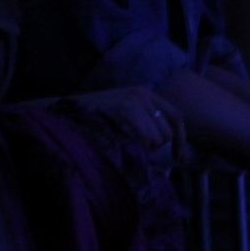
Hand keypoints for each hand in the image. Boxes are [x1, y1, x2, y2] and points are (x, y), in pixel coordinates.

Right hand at [66, 86, 186, 157]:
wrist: (69, 111)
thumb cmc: (95, 118)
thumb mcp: (124, 113)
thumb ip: (144, 122)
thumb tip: (165, 145)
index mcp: (146, 93)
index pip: (175, 116)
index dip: (180, 138)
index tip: (180, 157)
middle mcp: (144, 94)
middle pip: (167, 130)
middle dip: (157, 146)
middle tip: (139, 148)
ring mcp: (136, 100)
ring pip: (158, 137)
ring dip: (146, 148)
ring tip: (128, 143)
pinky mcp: (127, 109)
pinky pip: (146, 137)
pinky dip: (139, 146)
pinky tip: (125, 143)